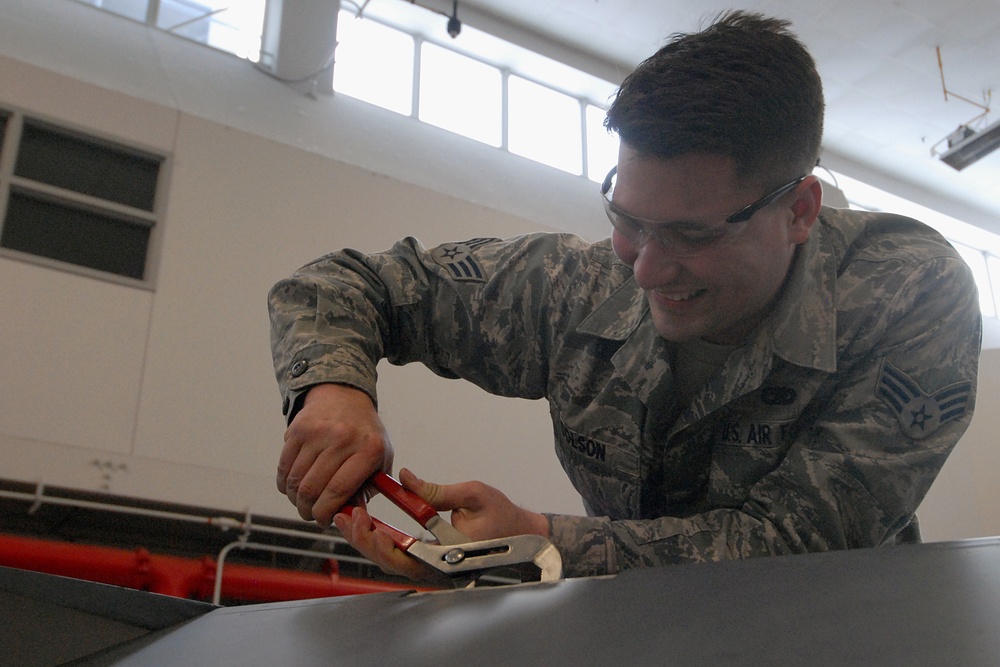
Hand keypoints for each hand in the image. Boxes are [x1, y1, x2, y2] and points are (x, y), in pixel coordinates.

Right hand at [277, 383, 392, 525]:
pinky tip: (291, 487)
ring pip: (295, 479)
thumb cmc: (365, 436)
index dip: (326, 512)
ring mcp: (319, 431)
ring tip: (301, 503)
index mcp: (368, 450)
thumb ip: (369, 489)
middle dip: (307, 510)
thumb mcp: (380, 460)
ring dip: (294, 499)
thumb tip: (352, 517)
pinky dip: (283, 483)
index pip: (339, 490)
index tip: (323, 521)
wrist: (345, 397)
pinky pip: (283, 465)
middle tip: (310, 515)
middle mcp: (343, 438)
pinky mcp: (298, 428)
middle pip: (313, 488)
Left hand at [333, 468, 548, 580]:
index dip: (377, 541)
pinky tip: (366, 525)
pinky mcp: (432, 562)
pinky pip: (401, 557)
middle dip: (363, 541)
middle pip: (390, 564)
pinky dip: (381, 541)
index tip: (362, 519)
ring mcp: (434, 568)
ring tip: (348, 518)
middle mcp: (438, 569)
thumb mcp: (473, 494)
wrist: (524, 534)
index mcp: (448, 556)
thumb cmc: (503, 516)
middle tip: (346, 516)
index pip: (404, 557)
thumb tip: (404, 478)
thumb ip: (435, 490)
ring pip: (392, 562)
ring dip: (368, 541)